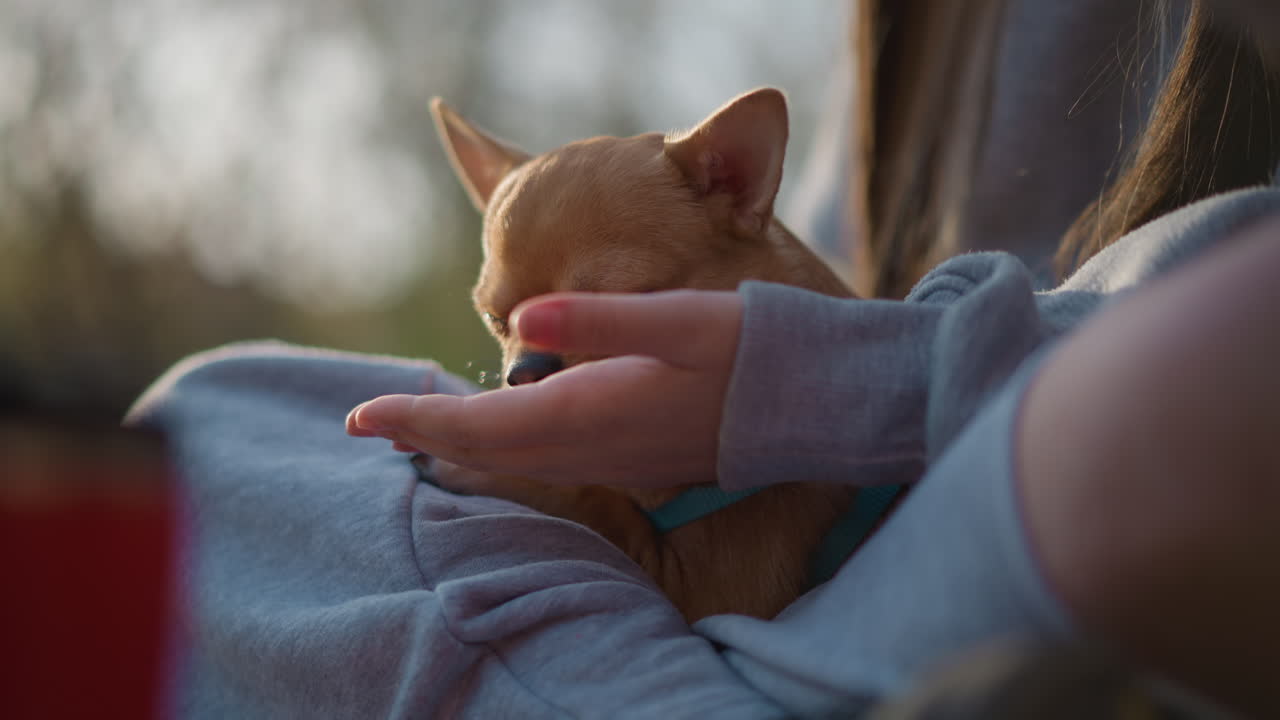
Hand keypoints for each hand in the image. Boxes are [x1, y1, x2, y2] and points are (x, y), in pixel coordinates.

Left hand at [346, 290, 743, 487]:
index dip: (419, 420)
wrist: (817, 405)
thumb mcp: (684, 319)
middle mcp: (598, 445)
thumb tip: (519, 319)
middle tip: (367, 421)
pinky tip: (499, 431)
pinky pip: (549, 458)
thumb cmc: (755, 349)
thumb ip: (603, 321)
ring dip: (461, 442)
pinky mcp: (636, 454)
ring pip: (518, 458)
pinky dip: (505, 445)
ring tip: (416, 426)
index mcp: (597, 410)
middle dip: (425, 434)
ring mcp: (617, 457)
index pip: (485, 424)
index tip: (361, 416)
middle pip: (491, 449)